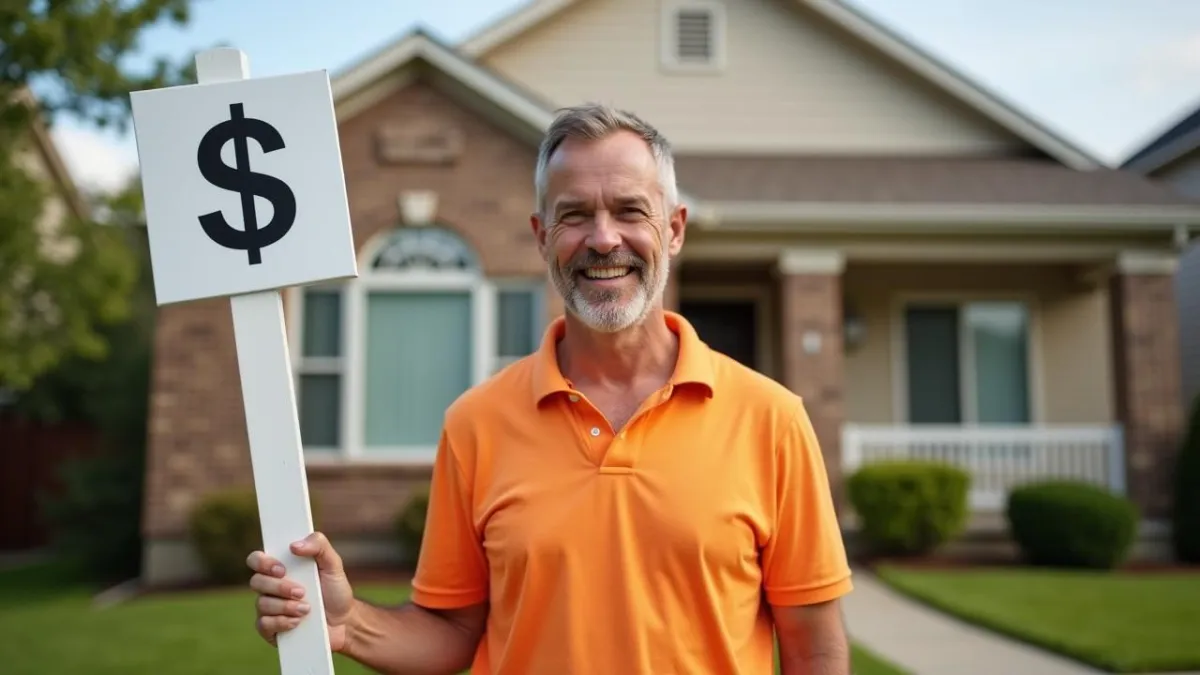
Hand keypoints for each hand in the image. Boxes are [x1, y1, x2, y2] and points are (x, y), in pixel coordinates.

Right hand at [247, 532, 356, 651]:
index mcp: (280, 567)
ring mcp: (268, 609)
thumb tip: (294, 545)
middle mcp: (270, 587)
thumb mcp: (333, 564)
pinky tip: (297, 622)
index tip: (282, 569)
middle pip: (256, 582)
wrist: (343, 622)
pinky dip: (281, 622)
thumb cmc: (335, 590)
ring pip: (262, 604)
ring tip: (307, 609)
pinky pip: (263, 625)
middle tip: (301, 592)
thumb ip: (318, 545)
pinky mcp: (270, 629)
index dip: (262, 562)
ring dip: (286, 606)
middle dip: (280, 587)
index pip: (256, 559)